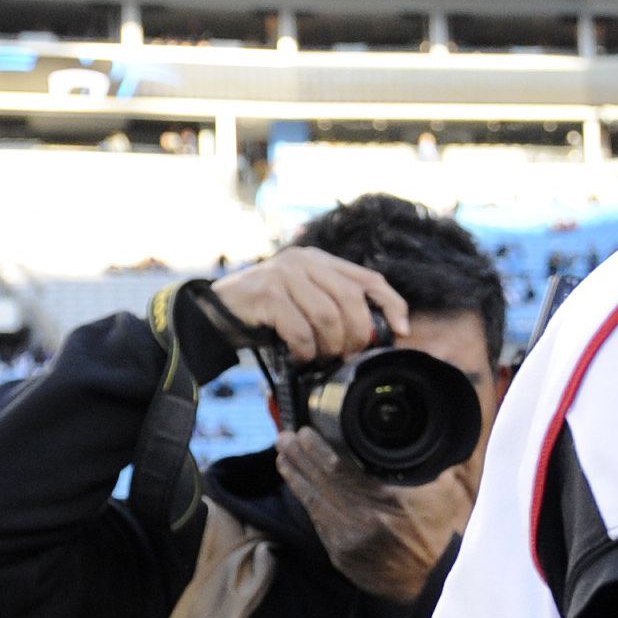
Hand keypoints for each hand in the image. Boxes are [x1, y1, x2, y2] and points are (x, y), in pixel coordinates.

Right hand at [207, 247, 407, 365]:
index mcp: (320, 260)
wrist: (216, 314)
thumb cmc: (268, 313)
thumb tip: (377, 333)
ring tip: (322, 357)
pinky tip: (301, 357)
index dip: (392, 304)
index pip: (370, 278)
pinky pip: (301, 330)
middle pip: (353, 300)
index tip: (401, 331)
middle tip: (349, 354)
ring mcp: (284, 275)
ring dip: (330, 345)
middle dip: (358, 334)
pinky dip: (306, 350)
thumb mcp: (305, 300)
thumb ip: (335, 304)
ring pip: (329, 317)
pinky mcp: (267, 294)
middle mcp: (304, 261)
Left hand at [279, 425, 475, 604]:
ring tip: (283, 455)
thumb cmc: (449, 533)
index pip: (338, 468)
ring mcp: (349, 541)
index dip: (316, 448)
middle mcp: (364, 521)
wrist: (442, 583)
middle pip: (320, 481)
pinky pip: (318, 521)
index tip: (304, 431)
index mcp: (389, 502)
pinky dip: (306, 499)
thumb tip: (427, 424)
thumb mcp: (449, 490)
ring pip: (312, 501)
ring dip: (295, 475)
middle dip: (298, 456)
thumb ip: (430, 459)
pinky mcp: (342, 555)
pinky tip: (299, 485)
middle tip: (284, 437)